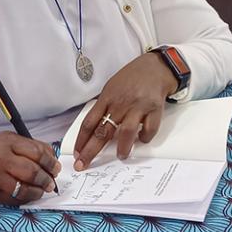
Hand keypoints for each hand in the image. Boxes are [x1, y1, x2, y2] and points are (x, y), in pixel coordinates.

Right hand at [0, 132, 60, 203]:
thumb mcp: (10, 140)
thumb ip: (31, 146)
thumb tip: (51, 159)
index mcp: (9, 142)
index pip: (37, 152)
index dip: (50, 163)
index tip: (55, 168)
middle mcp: (1, 158)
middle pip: (32, 171)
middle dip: (46, 179)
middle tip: (51, 183)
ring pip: (24, 188)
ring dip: (37, 192)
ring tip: (42, 190)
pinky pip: (13, 199)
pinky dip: (25, 199)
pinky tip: (29, 195)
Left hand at [73, 52, 177, 169]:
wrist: (155, 67)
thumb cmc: (131, 78)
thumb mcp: (111, 88)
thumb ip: (104, 106)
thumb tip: (93, 129)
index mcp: (107, 98)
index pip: (89, 122)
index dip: (81, 140)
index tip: (77, 153)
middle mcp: (121, 103)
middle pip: (103, 131)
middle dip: (90, 151)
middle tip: (83, 164)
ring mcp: (138, 107)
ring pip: (126, 132)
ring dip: (122, 148)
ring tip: (120, 156)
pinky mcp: (154, 110)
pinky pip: (148, 130)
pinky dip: (144, 137)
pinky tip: (141, 139)